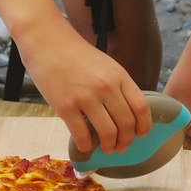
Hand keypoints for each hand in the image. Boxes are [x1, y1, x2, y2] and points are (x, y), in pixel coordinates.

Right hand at [20, 29, 151, 154]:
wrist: (47, 41)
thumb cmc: (76, 53)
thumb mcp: (106, 64)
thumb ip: (117, 85)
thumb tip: (126, 112)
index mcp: (119, 75)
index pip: (141, 107)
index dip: (144, 125)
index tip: (141, 134)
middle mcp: (106, 87)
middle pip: (126, 123)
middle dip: (126, 140)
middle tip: (122, 146)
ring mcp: (86, 97)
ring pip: (107, 132)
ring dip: (109, 146)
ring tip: (107, 149)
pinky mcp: (65, 107)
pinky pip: (82, 135)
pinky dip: (87, 146)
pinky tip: (86, 146)